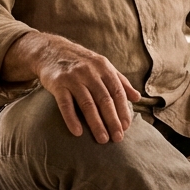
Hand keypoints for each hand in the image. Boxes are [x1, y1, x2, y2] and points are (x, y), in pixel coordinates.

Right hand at [4, 32, 141, 142]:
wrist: (51, 50)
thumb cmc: (81, 62)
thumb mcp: (102, 66)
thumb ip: (120, 81)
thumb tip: (137, 97)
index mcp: (103, 68)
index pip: (117, 91)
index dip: (123, 110)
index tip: (126, 127)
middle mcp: (89, 72)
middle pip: (104, 99)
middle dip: (112, 120)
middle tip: (118, 138)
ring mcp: (73, 77)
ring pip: (87, 104)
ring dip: (96, 123)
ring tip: (102, 139)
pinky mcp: (58, 84)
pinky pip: (65, 104)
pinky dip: (71, 119)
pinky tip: (78, 132)